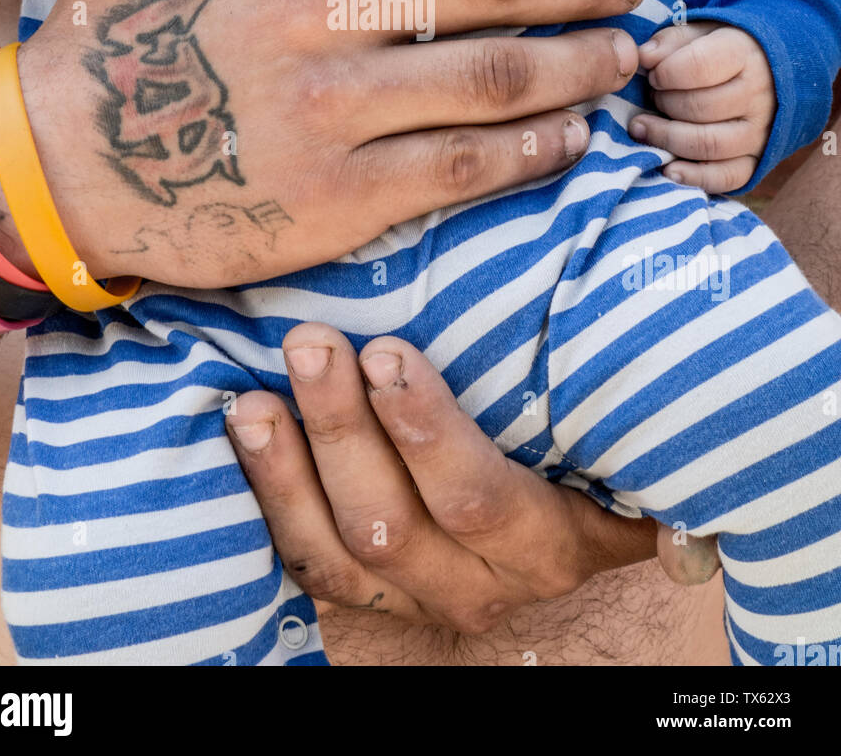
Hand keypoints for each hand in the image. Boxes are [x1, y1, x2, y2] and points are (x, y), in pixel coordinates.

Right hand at [0, 0, 647, 289]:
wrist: (71, 160)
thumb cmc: (127, 26)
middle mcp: (326, 5)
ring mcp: (336, 104)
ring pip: (502, 73)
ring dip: (584, 62)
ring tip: (622, 54)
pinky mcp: (341, 195)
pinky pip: (468, 166)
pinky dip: (537, 150)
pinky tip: (573, 136)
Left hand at [226, 324, 720, 632]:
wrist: (562, 518)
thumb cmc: (586, 438)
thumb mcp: (612, 418)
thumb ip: (612, 384)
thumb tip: (631, 274)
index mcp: (553, 541)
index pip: (479, 498)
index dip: (426, 433)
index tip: (385, 352)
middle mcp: (486, 584)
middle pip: (394, 525)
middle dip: (343, 430)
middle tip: (310, 344)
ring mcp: (421, 597)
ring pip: (338, 552)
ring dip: (289, 469)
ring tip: (254, 397)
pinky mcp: (371, 596)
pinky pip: (307, 561)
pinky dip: (268, 497)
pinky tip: (240, 429)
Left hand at [628, 21, 776, 192]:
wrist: (772, 72)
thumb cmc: (724, 50)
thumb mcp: (701, 33)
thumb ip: (671, 41)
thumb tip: (644, 56)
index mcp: (745, 54)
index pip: (698, 67)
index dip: (665, 73)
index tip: (654, 75)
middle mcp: (758, 95)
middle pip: (700, 108)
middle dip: (663, 104)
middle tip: (652, 98)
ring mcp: (760, 131)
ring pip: (709, 144)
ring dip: (667, 139)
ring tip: (642, 128)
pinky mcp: (757, 160)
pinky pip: (727, 177)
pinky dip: (694, 177)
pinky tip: (668, 169)